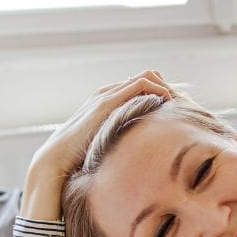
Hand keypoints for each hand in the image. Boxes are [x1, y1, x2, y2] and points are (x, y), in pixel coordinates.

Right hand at [29, 71, 173, 184]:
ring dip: (163, 86)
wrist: (56, 158)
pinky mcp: (107, 102)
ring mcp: (107, 95)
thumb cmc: (78, 158)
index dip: (159, 94)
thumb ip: (118, 143)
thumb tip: (132, 156)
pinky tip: (167, 101)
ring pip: (145, 77)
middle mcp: (107, 93)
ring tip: (176, 102)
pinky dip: (157, 89)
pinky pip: (139, 85)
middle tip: (179, 103)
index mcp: (106, 101)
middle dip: (164, 87)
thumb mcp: (104, 146)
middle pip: (145, 78)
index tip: (174, 108)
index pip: (139, 87)